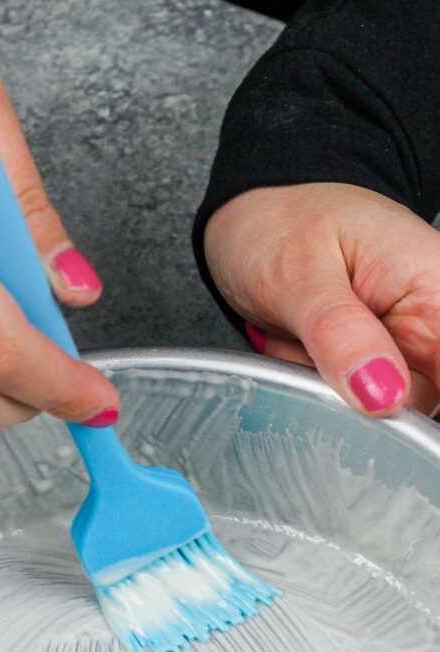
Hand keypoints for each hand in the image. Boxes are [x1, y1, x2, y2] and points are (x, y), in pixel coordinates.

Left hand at [204, 182, 439, 416]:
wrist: (250, 221)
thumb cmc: (279, 226)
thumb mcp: (298, 274)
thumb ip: (340, 335)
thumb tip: (385, 397)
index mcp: (435, 281)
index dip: (409, 391)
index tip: (369, 396)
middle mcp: (429, 318)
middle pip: (414, 400)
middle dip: (351, 390)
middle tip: (308, 344)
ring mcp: (401, 346)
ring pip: (376, 409)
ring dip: (326, 387)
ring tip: (300, 339)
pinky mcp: (372, 365)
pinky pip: (351, 403)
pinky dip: (317, 387)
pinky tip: (300, 352)